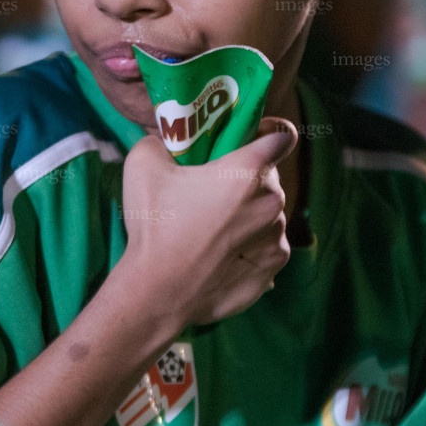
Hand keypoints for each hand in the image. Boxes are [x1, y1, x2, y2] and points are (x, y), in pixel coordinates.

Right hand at [116, 116, 297, 328]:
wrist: (158, 291)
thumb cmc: (155, 226)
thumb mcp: (143, 164)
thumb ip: (162, 141)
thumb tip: (167, 141)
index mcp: (248, 170)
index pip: (283, 136)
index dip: (269, 134)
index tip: (251, 141)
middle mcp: (272, 201)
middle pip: (268, 178)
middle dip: (246, 181)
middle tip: (212, 194)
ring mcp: (277, 237)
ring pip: (269, 214)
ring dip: (249, 216)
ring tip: (213, 232)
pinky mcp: (274, 267)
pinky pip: (267, 246)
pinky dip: (250, 247)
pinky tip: (222, 255)